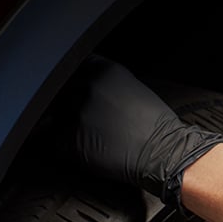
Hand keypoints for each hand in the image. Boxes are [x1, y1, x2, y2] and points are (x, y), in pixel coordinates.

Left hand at [70, 57, 222, 207]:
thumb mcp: (130, 86)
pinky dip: (68, 148)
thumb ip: (103, 80)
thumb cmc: (154, 124)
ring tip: (93, 136)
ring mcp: (75, 114)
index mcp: (101, 70)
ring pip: (57, 118)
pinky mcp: (69, 141)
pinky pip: (57, 143)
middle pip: (61, 92)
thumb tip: (82, 84)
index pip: (73, 68)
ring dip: (67, 126)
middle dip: (69, 105)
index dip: (74, 82)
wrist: (165, 152)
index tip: (76, 90)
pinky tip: (89, 150)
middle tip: (91, 120)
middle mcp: (85, 87)